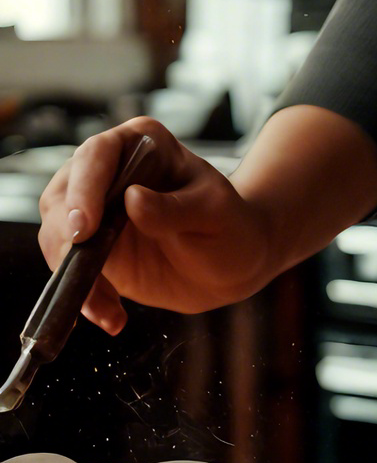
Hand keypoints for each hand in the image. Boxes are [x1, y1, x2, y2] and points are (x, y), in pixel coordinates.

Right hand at [38, 117, 274, 334]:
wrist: (232, 264)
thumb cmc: (231, 227)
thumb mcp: (216, 214)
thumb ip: (177, 208)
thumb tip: (133, 200)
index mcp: (142, 144)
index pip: (99, 155)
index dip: (85, 188)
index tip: (83, 227)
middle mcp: (108, 170)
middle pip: (64, 193)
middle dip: (64, 234)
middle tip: (78, 269)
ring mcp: (96, 209)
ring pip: (58, 233)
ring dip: (72, 273)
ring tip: (105, 309)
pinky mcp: (93, 247)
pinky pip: (73, 269)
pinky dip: (85, 296)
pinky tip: (111, 318)